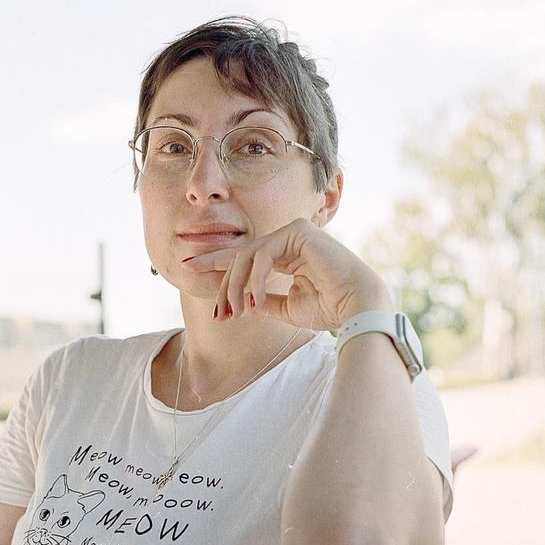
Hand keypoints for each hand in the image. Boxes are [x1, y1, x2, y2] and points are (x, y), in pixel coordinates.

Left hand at [181, 218, 393, 328]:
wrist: (357, 309)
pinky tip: (253, 301)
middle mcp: (289, 238)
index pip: (244, 255)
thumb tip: (240, 302)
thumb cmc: (329, 308)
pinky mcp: (298, 231)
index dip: (214, 261)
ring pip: (247, 256)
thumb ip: (262, 300)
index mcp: (286, 253)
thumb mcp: (286, 307)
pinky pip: (262, 255)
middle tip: (219, 314)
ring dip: (236, 287)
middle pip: (240, 257)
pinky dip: (254, 280)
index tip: (187, 267)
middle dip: (224, 287)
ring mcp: (294, 231)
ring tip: (235, 312)